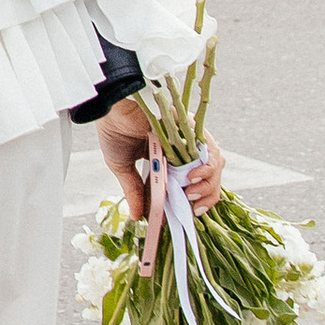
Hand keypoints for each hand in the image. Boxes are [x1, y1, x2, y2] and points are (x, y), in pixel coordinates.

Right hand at [96, 99, 224, 273]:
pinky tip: (194, 176)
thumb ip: (134, 191)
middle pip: (207, 177)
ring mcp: (188, 139)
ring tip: (192, 194)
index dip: (195, 200)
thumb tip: (137, 217)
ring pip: (212, 165)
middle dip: (206, 196)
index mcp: (168, 160)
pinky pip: (209, 149)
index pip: (190, 184)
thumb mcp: (122, 167)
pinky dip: (207, 165)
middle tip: (194, 209)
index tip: (188, 215)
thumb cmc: (114, 129)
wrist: (111, 107)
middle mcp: (182, 149)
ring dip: (208, 184)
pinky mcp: (191, 128)